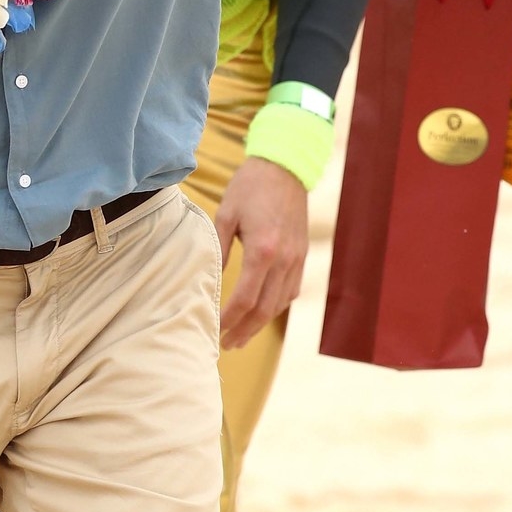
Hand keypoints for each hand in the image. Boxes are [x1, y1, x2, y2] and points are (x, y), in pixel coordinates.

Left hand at [215, 157, 307, 348]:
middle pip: (264, 309)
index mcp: (263, 249)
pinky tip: (260, 312)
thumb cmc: (250, 187)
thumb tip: (209, 279)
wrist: (286, 166)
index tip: (215, 330)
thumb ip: (217, 249)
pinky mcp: (303, 255)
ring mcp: (298, 259)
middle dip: (244, 331)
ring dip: (260, 324)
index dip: (229, 319)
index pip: (245, 298)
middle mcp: (285, 259)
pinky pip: (291, 290)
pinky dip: (275, 307)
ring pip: (280, 304)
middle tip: (227, 345)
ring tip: (240, 335)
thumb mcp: (225, 214)